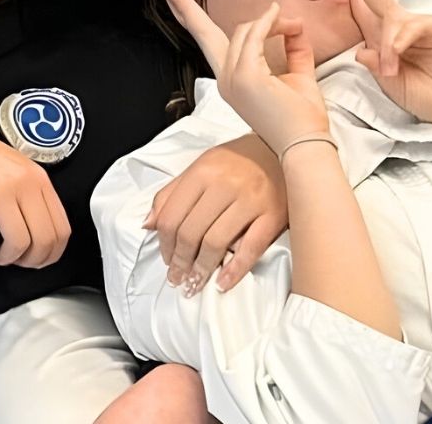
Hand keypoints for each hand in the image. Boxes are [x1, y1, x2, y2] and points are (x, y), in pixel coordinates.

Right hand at [0, 113, 70, 266]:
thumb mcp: (12, 166)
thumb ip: (27, 192)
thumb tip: (35, 229)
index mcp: (37, 176)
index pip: (62, 227)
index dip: (50, 253)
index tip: (35, 259)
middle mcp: (23, 183)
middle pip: (45, 241)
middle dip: (29, 261)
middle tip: (12, 259)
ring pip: (19, 246)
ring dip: (3, 259)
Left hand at [144, 133, 286, 294]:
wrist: (282, 147)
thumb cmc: (239, 160)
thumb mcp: (202, 166)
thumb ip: (173, 192)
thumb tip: (149, 224)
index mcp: (203, 170)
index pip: (172, 216)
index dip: (165, 243)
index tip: (166, 259)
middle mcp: (225, 184)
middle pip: (191, 232)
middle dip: (180, 262)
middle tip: (177, 278)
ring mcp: (250, 200)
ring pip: (216, 243)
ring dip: (201, 270)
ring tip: (194, 283)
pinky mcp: (272, 215)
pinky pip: (251, 249)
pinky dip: (234, 270)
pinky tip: (222, 282)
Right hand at [165, 0, 327, 156]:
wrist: (306, 145)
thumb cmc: (303, 118)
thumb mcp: (297, 74)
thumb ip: (293, 48)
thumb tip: (293, 23)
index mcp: (232, 81)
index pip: (209, 45)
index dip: (190, 22)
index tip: (174, 1)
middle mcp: (226, 80)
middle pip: (207, 34)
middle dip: (189, 12)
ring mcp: (233, 77)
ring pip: (245, 30)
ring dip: (272, 22)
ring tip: (293, 27)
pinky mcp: (246, 74)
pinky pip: (257, 34)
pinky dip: (271, 23)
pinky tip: (283, 20)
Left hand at [346, 0, 431, 127]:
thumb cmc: (425, 94)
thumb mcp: (392, 85)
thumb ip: (377, 68)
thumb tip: (361, 51)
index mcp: (381, 35)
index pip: (360, 4)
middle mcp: (396, 24)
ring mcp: (416, 23)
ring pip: (388, 13)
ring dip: (385, 39)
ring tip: (391, 67)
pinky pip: (411, 27)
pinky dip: (400, 42)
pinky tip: (397, 58)